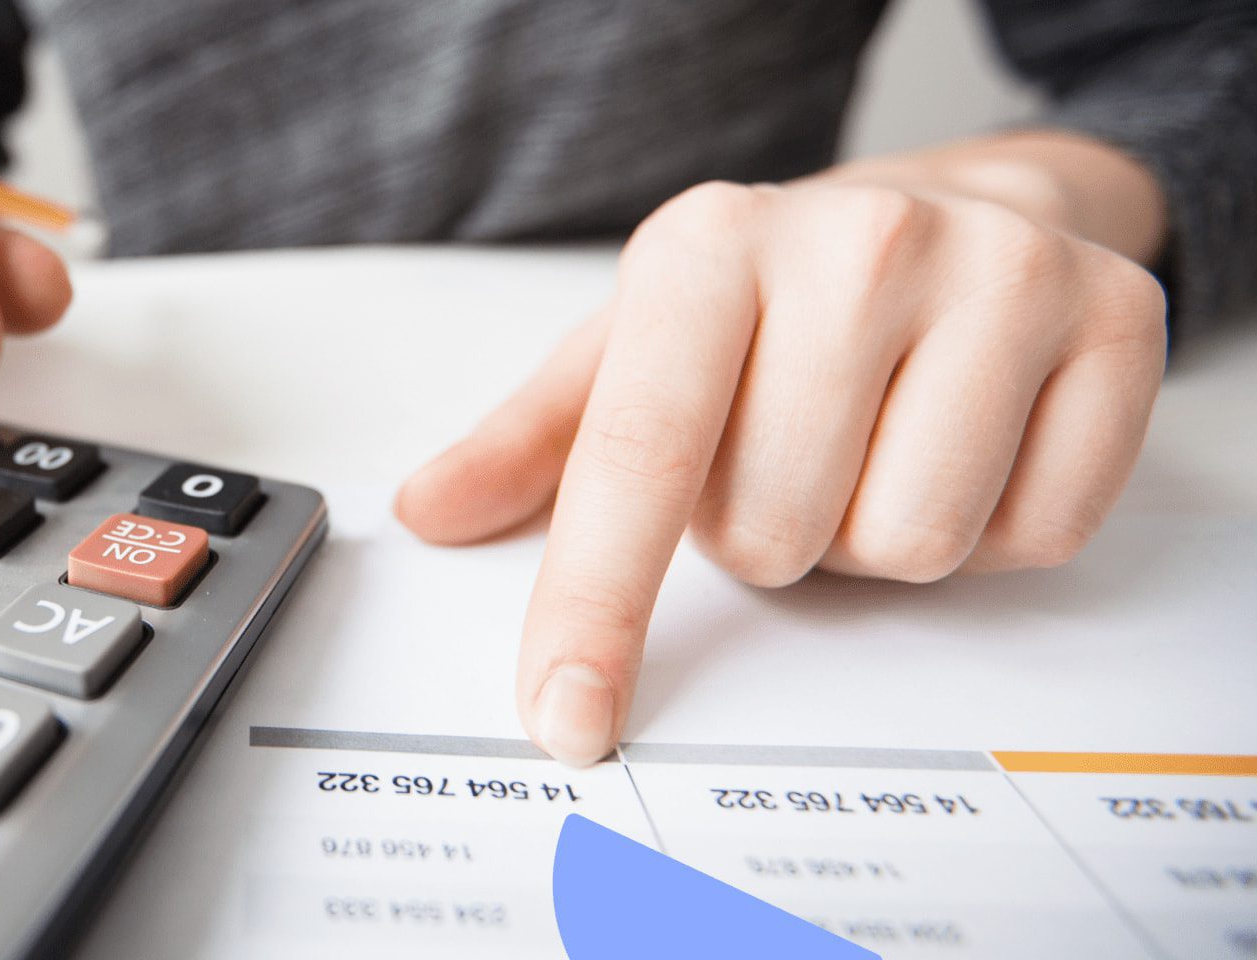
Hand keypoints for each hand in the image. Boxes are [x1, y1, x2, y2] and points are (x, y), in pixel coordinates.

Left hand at [396, 162, 1166, 763]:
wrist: (958, 203)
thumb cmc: (774, 299)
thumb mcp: (635, 347)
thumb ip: (531, 443)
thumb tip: (429, 512)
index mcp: (707, 249)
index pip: (636, 459)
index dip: (594, 604)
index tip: (567, 715)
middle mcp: (856, 242)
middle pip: (774, 536)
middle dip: (766, 533)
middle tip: (787, 449)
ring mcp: (999, 273)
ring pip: (903, 547)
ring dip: (871, 536)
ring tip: (871, 442)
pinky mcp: (1117, 319)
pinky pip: (1032, 535)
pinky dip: (991, 528)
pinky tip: (967, 439)